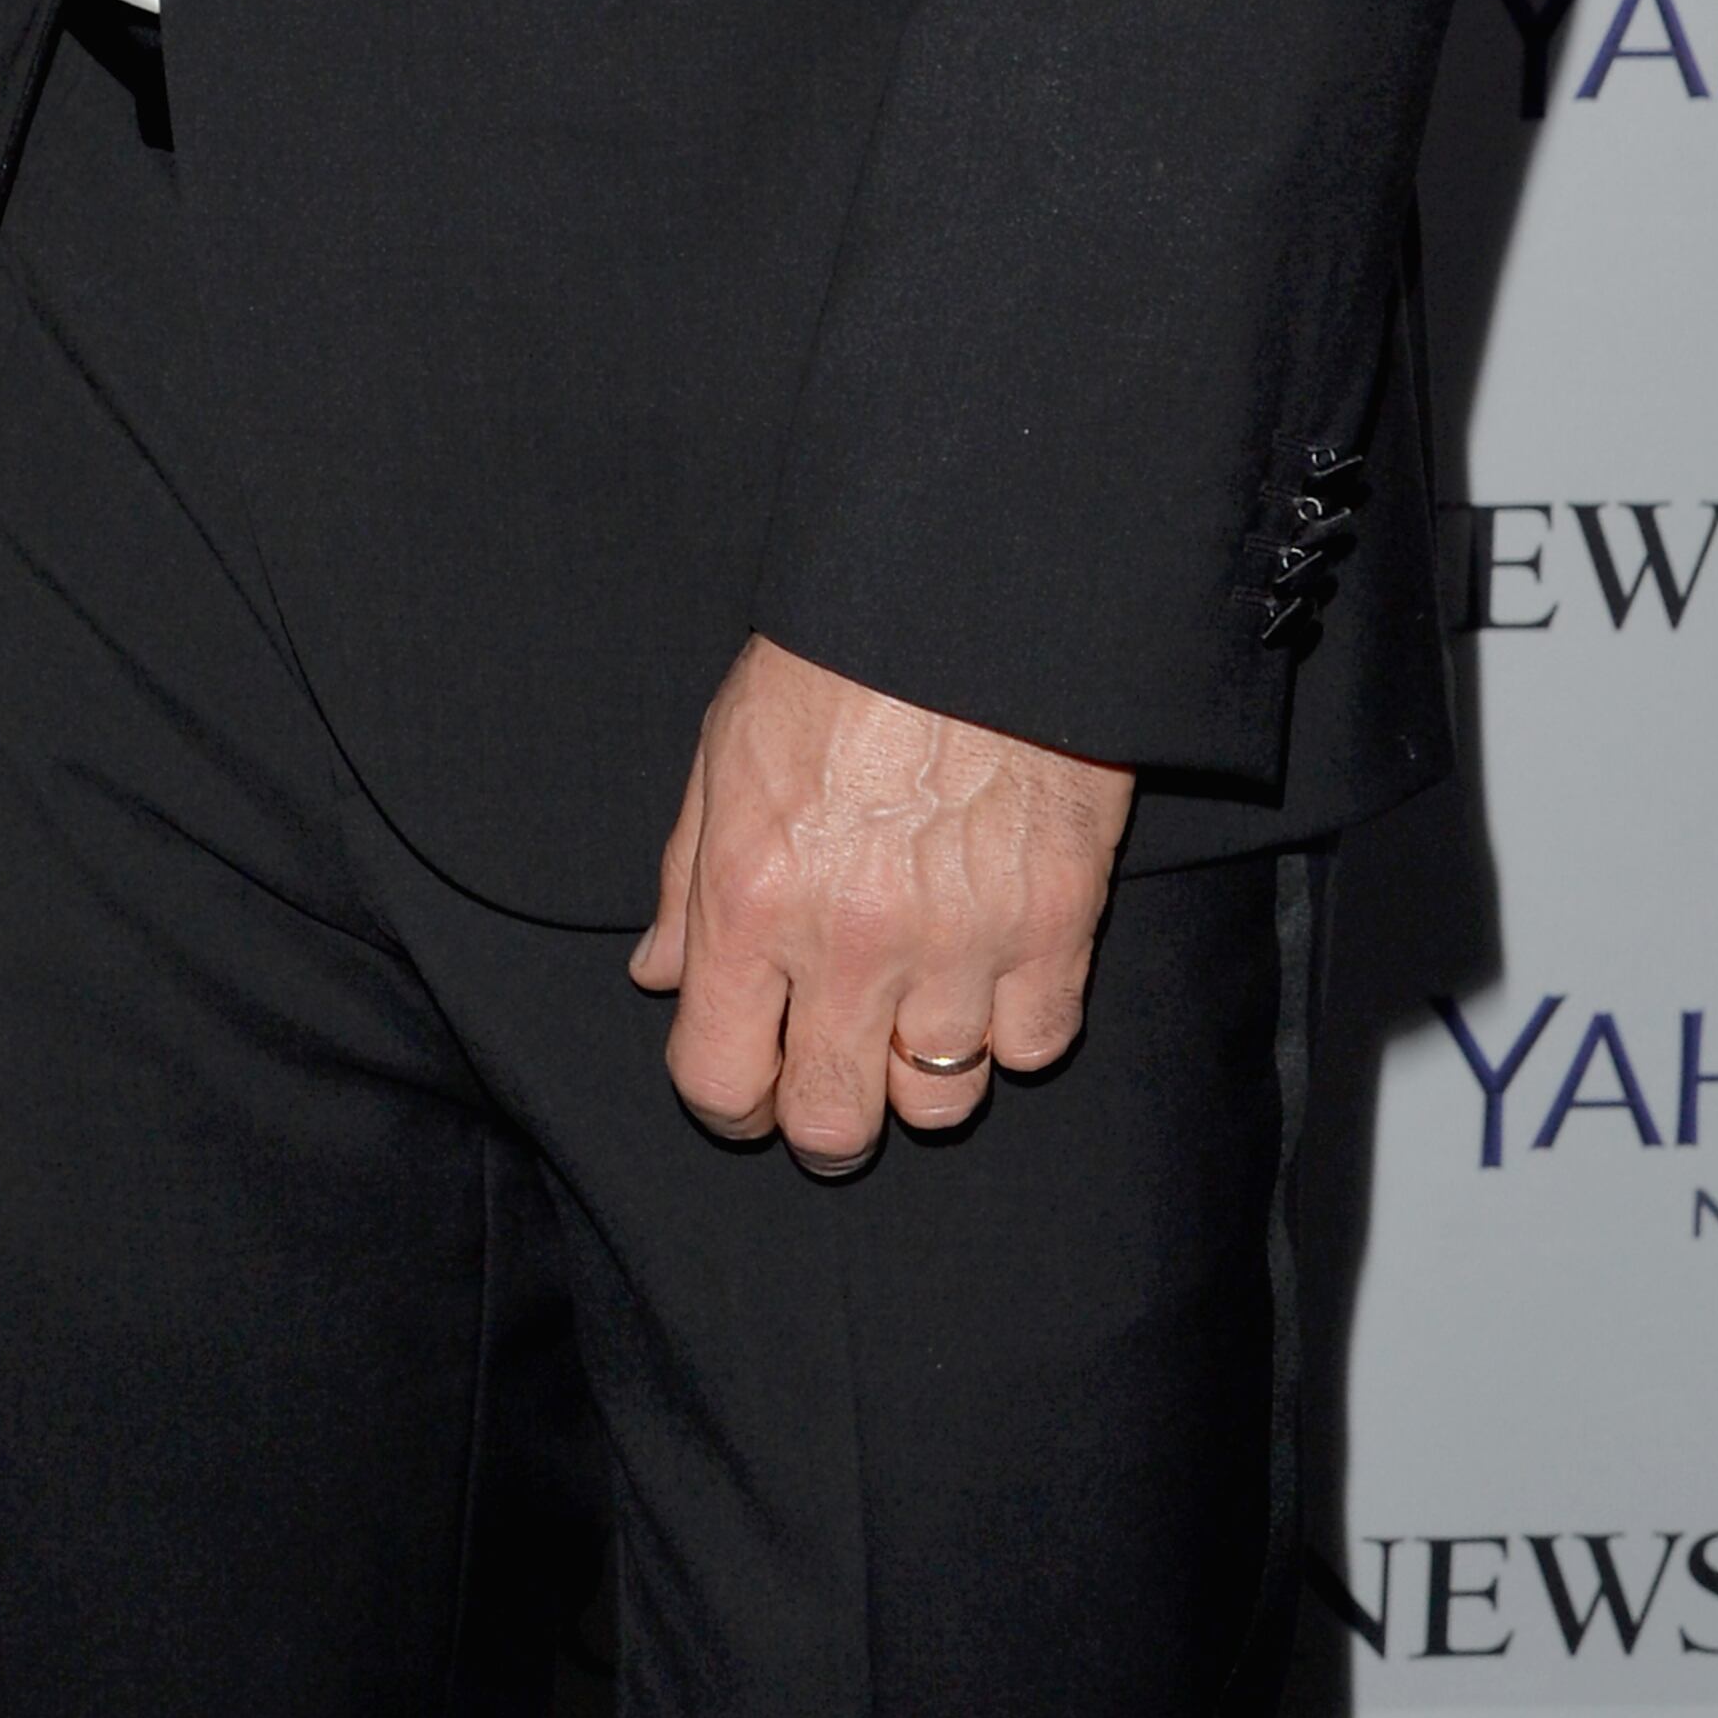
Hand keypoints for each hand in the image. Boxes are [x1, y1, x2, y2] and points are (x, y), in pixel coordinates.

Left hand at [628, 633, 1134, 1172]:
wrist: (969, 593)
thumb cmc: (837, 660)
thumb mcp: (725, 752)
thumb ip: (687, 881)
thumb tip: (661, 977)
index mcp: (751, 900)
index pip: (720, 1081)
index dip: (729, 1106)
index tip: (748, 1092)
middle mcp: (849, 943)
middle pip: (833, 1124)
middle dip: (825, 1123)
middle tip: (835, 1085)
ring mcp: (960, 944)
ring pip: (940, 1102)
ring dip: (924, 1071)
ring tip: (918, 1009)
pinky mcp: (1056, 926)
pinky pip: (1034, 1046)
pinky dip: (1016, 1025)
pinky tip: (995, 970)